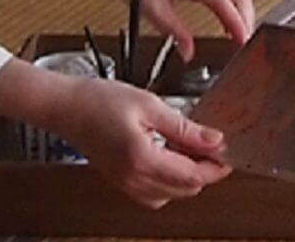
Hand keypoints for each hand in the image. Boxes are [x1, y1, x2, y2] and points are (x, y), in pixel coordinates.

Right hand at [53, 76, 231, 208]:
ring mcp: (125, 185)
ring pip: (170, 195)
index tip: (228, 153)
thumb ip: (184, 127)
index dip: (216, 167)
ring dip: (187, 177)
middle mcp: (132, 179)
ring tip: (191, 148)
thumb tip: (213, 140)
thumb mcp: (149, 105)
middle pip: (184, 190)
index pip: (192, 177)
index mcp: (141, 159)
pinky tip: (171, 156)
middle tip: (213, 145)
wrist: (66, 106)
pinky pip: (153, 193)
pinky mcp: (120, 182)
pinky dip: (168, 180)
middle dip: (204, 171)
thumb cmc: (99, 100)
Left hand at [109, 0, 254, 62]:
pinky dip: (231, 10)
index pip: (224, 1)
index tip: (243, 41)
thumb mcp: (150, 8)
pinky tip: (227, 26)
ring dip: (240, 15)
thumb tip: (188, 52)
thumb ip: (173, 31)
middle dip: (244, 21)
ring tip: (239, 39)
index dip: (236, 23)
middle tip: (244, 46)